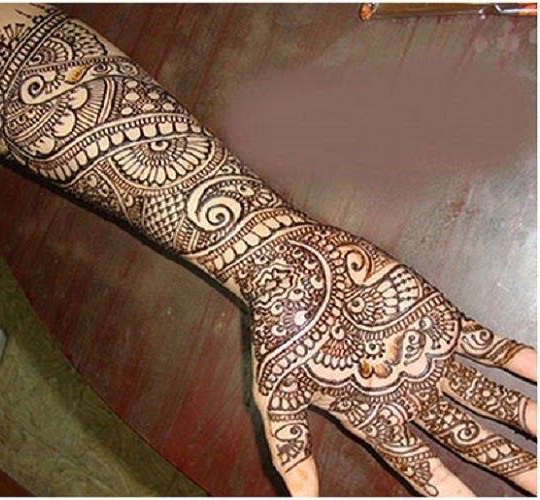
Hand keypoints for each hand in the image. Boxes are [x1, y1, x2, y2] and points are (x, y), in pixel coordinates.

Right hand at [232, 224, 535, 495]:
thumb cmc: (280, 328)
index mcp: (372, 411)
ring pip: (483, 394)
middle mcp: (406, 389)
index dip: (446, 489)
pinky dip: (517, 358)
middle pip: (464, 435)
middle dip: (506, 461)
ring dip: (521, 413)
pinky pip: (485, 344)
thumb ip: (289, 442)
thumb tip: (300, 498)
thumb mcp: (275, 389)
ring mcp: (425, 354)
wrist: (292, 264)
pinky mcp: (436, 319)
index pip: (417, 462)